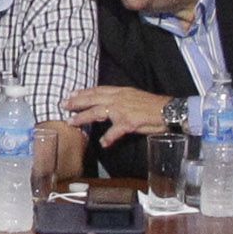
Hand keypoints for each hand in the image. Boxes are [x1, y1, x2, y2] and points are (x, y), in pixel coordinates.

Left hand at [60, 85, 179, 144]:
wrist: (170, 110)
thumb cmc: (153, 105)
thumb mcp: (133, 97)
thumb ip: (120, 99)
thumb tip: (109, 104)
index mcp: (120, 92)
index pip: (98, 90)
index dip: (83, 92)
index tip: (70, 93)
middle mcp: (119, 99)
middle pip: (93, 99)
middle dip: (76, 102)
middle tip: (62, 105)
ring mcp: (123, 110)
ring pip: (98, 112)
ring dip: (83, 117)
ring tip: (72, 122)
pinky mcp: (129, 123)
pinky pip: (115, 131)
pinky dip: (108, 138)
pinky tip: (103, 143)